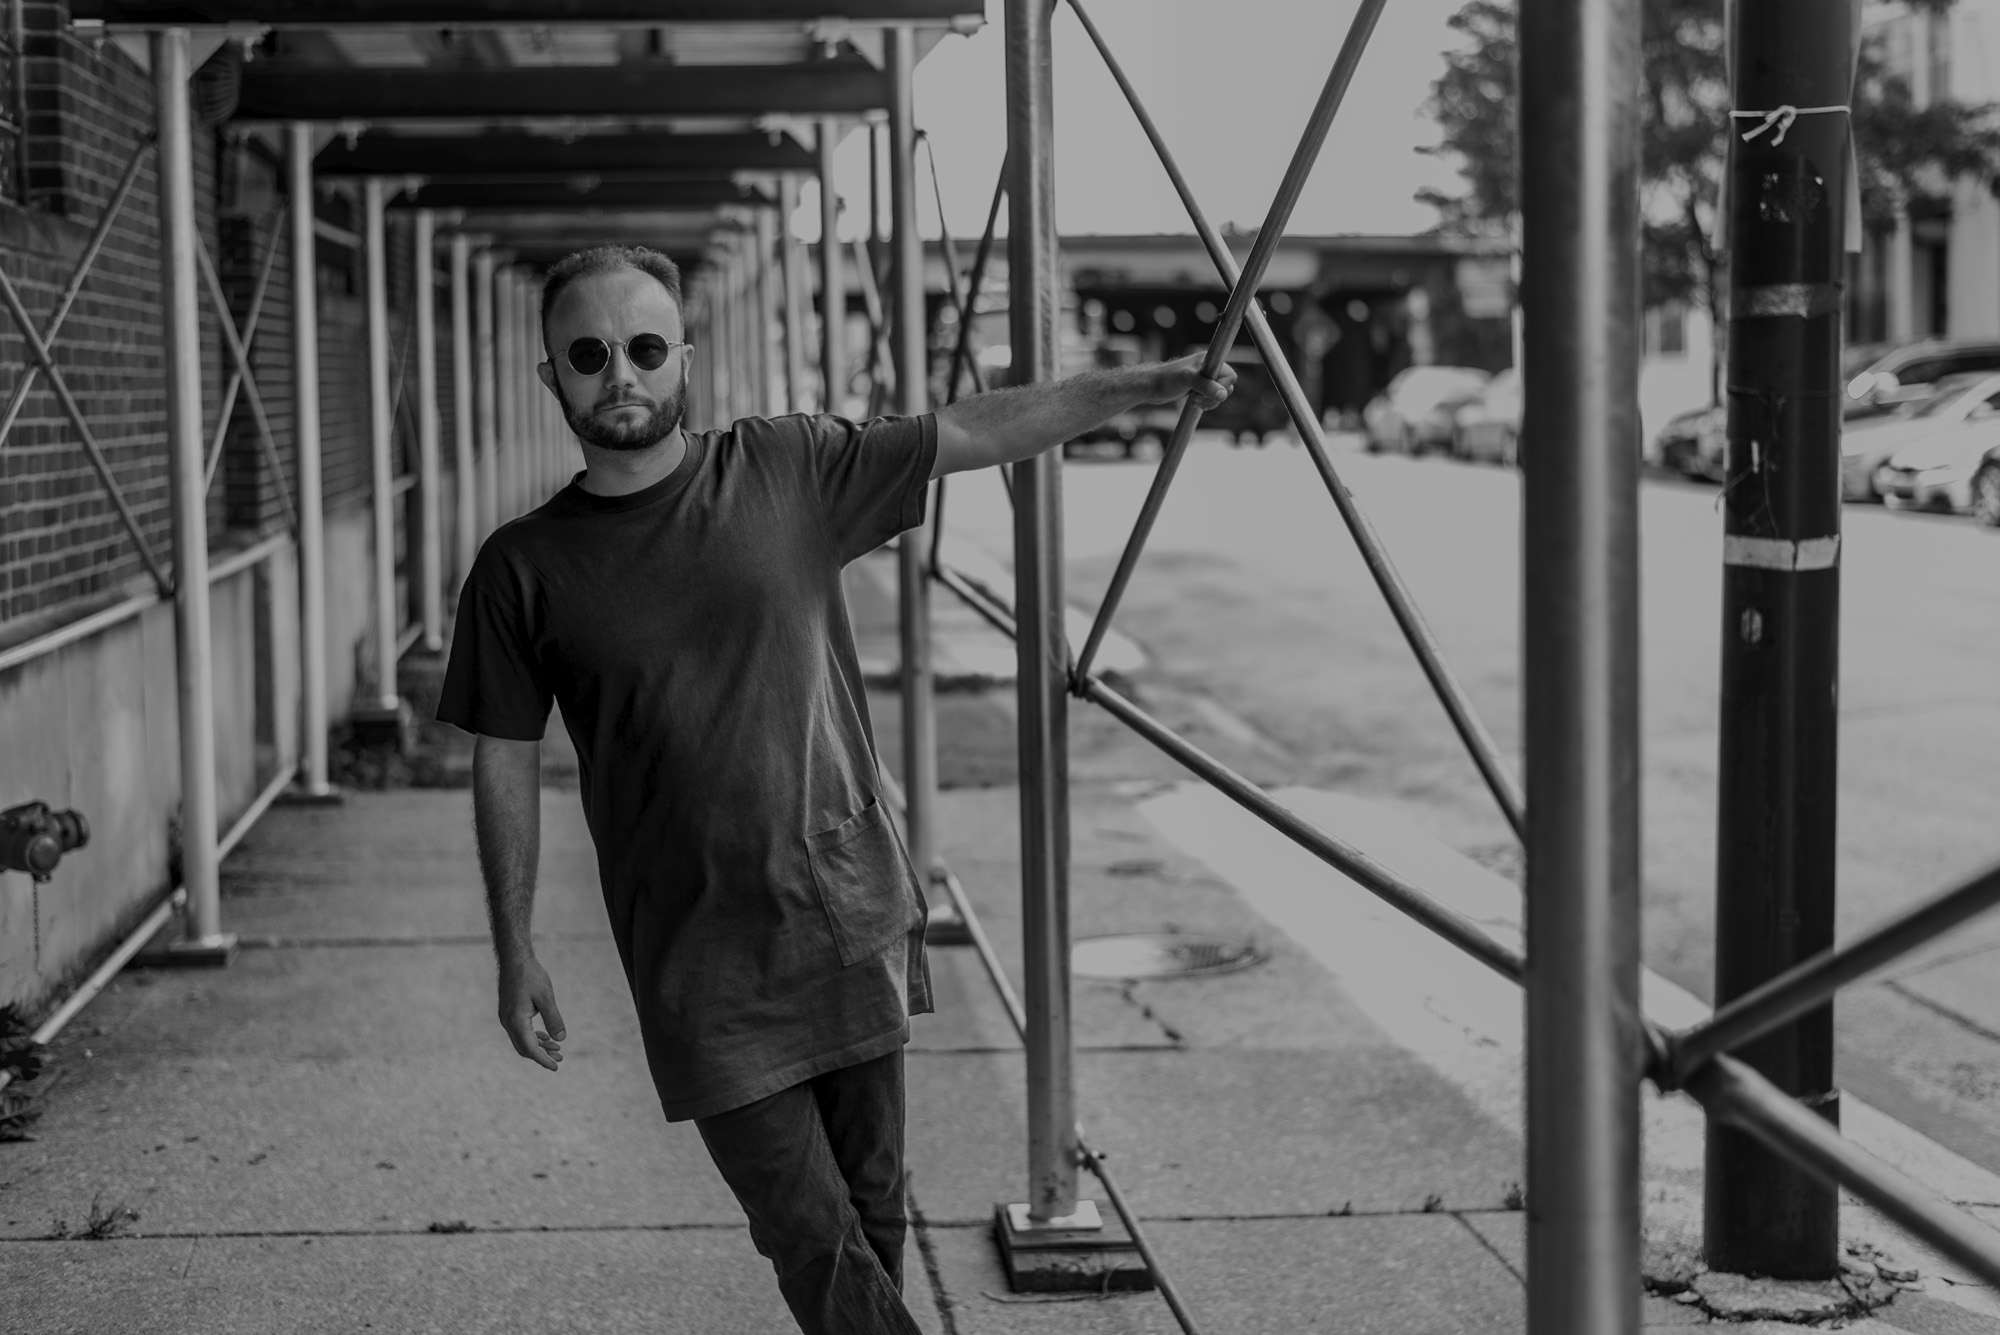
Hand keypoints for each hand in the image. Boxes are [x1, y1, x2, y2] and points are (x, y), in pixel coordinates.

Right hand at [497, 954, 565, 1071]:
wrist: (514, 959)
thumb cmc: (531, 976)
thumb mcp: (546, 997)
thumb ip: (553, 1019)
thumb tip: (561, 1039)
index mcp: (516, 1021)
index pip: (530, 1048)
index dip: (543, 1059)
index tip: (556, 1067)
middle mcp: (508, 1022)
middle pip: (524, 1048)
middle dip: (542, 1055)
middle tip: (560, 1057)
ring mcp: (506, 1018)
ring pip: (522, 1040)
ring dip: (539, 1046)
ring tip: (557, 1048)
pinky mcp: (508, 1013)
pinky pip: (520, 1032)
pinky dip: (533, 1037)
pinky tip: (546, 1037)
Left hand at [1157, 352, 1236, 409]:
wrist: (1150, 387)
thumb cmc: (1166, 380)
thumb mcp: (1187, 381)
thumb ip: (1206, 386)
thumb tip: (1224, 395)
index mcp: (1208, 360)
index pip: (1230, 375)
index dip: (1221, 387)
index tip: (1205, 392)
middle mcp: (1208, 368)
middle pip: (1227, 386)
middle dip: (1214, 396)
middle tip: (1196, 398)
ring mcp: (1204, 378)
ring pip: (1220, 394)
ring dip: (1209, 401)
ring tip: (1193, 401)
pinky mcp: (1199, 387)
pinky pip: (1211, 397)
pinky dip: (1206, 403)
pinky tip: (1194, 403)